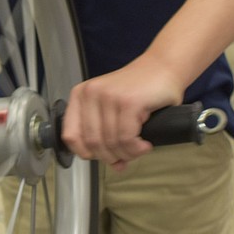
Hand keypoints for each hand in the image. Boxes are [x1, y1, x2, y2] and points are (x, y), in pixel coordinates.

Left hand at [60, 54, 183, 169]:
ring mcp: (108, 97)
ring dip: (128, 153)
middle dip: (111, 156)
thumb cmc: (140, 89)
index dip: (87, 153)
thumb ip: (105, 134)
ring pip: (111, 143)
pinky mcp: (128, 102)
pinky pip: (126, 139)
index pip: (70, 136)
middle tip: (127, 154)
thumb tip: (114, 165)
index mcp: (80, 95)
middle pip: (92, 144)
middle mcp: (90, 94)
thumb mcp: (112, 108)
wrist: (163, 67)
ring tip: (139, 148)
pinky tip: (145, 145)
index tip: (103, 155)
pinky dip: (136, 149)